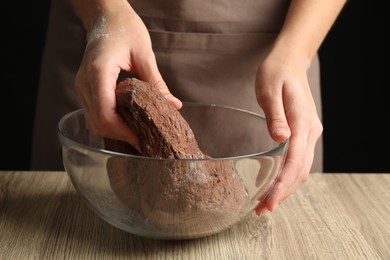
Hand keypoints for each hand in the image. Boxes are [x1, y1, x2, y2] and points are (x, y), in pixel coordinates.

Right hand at [74, 3, 181, 149]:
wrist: (105, 16)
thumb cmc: (124, 28)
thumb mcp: (144, 54)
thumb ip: (156, 83)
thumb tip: (173, 105)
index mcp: (98, 72)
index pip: (106, 114)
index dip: (124, 132)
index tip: (143, 140)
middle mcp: (84, 82)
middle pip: (98, 123)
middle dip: (121, 136)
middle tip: (144, 142)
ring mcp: (82, 86)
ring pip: (93, 122)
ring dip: (115, 132)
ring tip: (138, 134)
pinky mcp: (86, 88)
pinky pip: (94, 114)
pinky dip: (110, 123)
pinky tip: (127, 123)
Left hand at [254, 49, 322, 215]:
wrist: (289, 62)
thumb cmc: (276, 73)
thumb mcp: (269, 90)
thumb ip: (275, 115)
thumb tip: (280, 139)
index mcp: (302, 122)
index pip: (294, 162)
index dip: (282, 185)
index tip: (268, 203)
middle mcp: (310, 131)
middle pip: (300, 171)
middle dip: (282, 193)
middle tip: (261, 210)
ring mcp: (308, 133)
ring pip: (301, 169)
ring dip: (285, 188)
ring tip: (265, 203)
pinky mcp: (303, 133)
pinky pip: (298, 161)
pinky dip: (287, 176)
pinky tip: (274, 183)